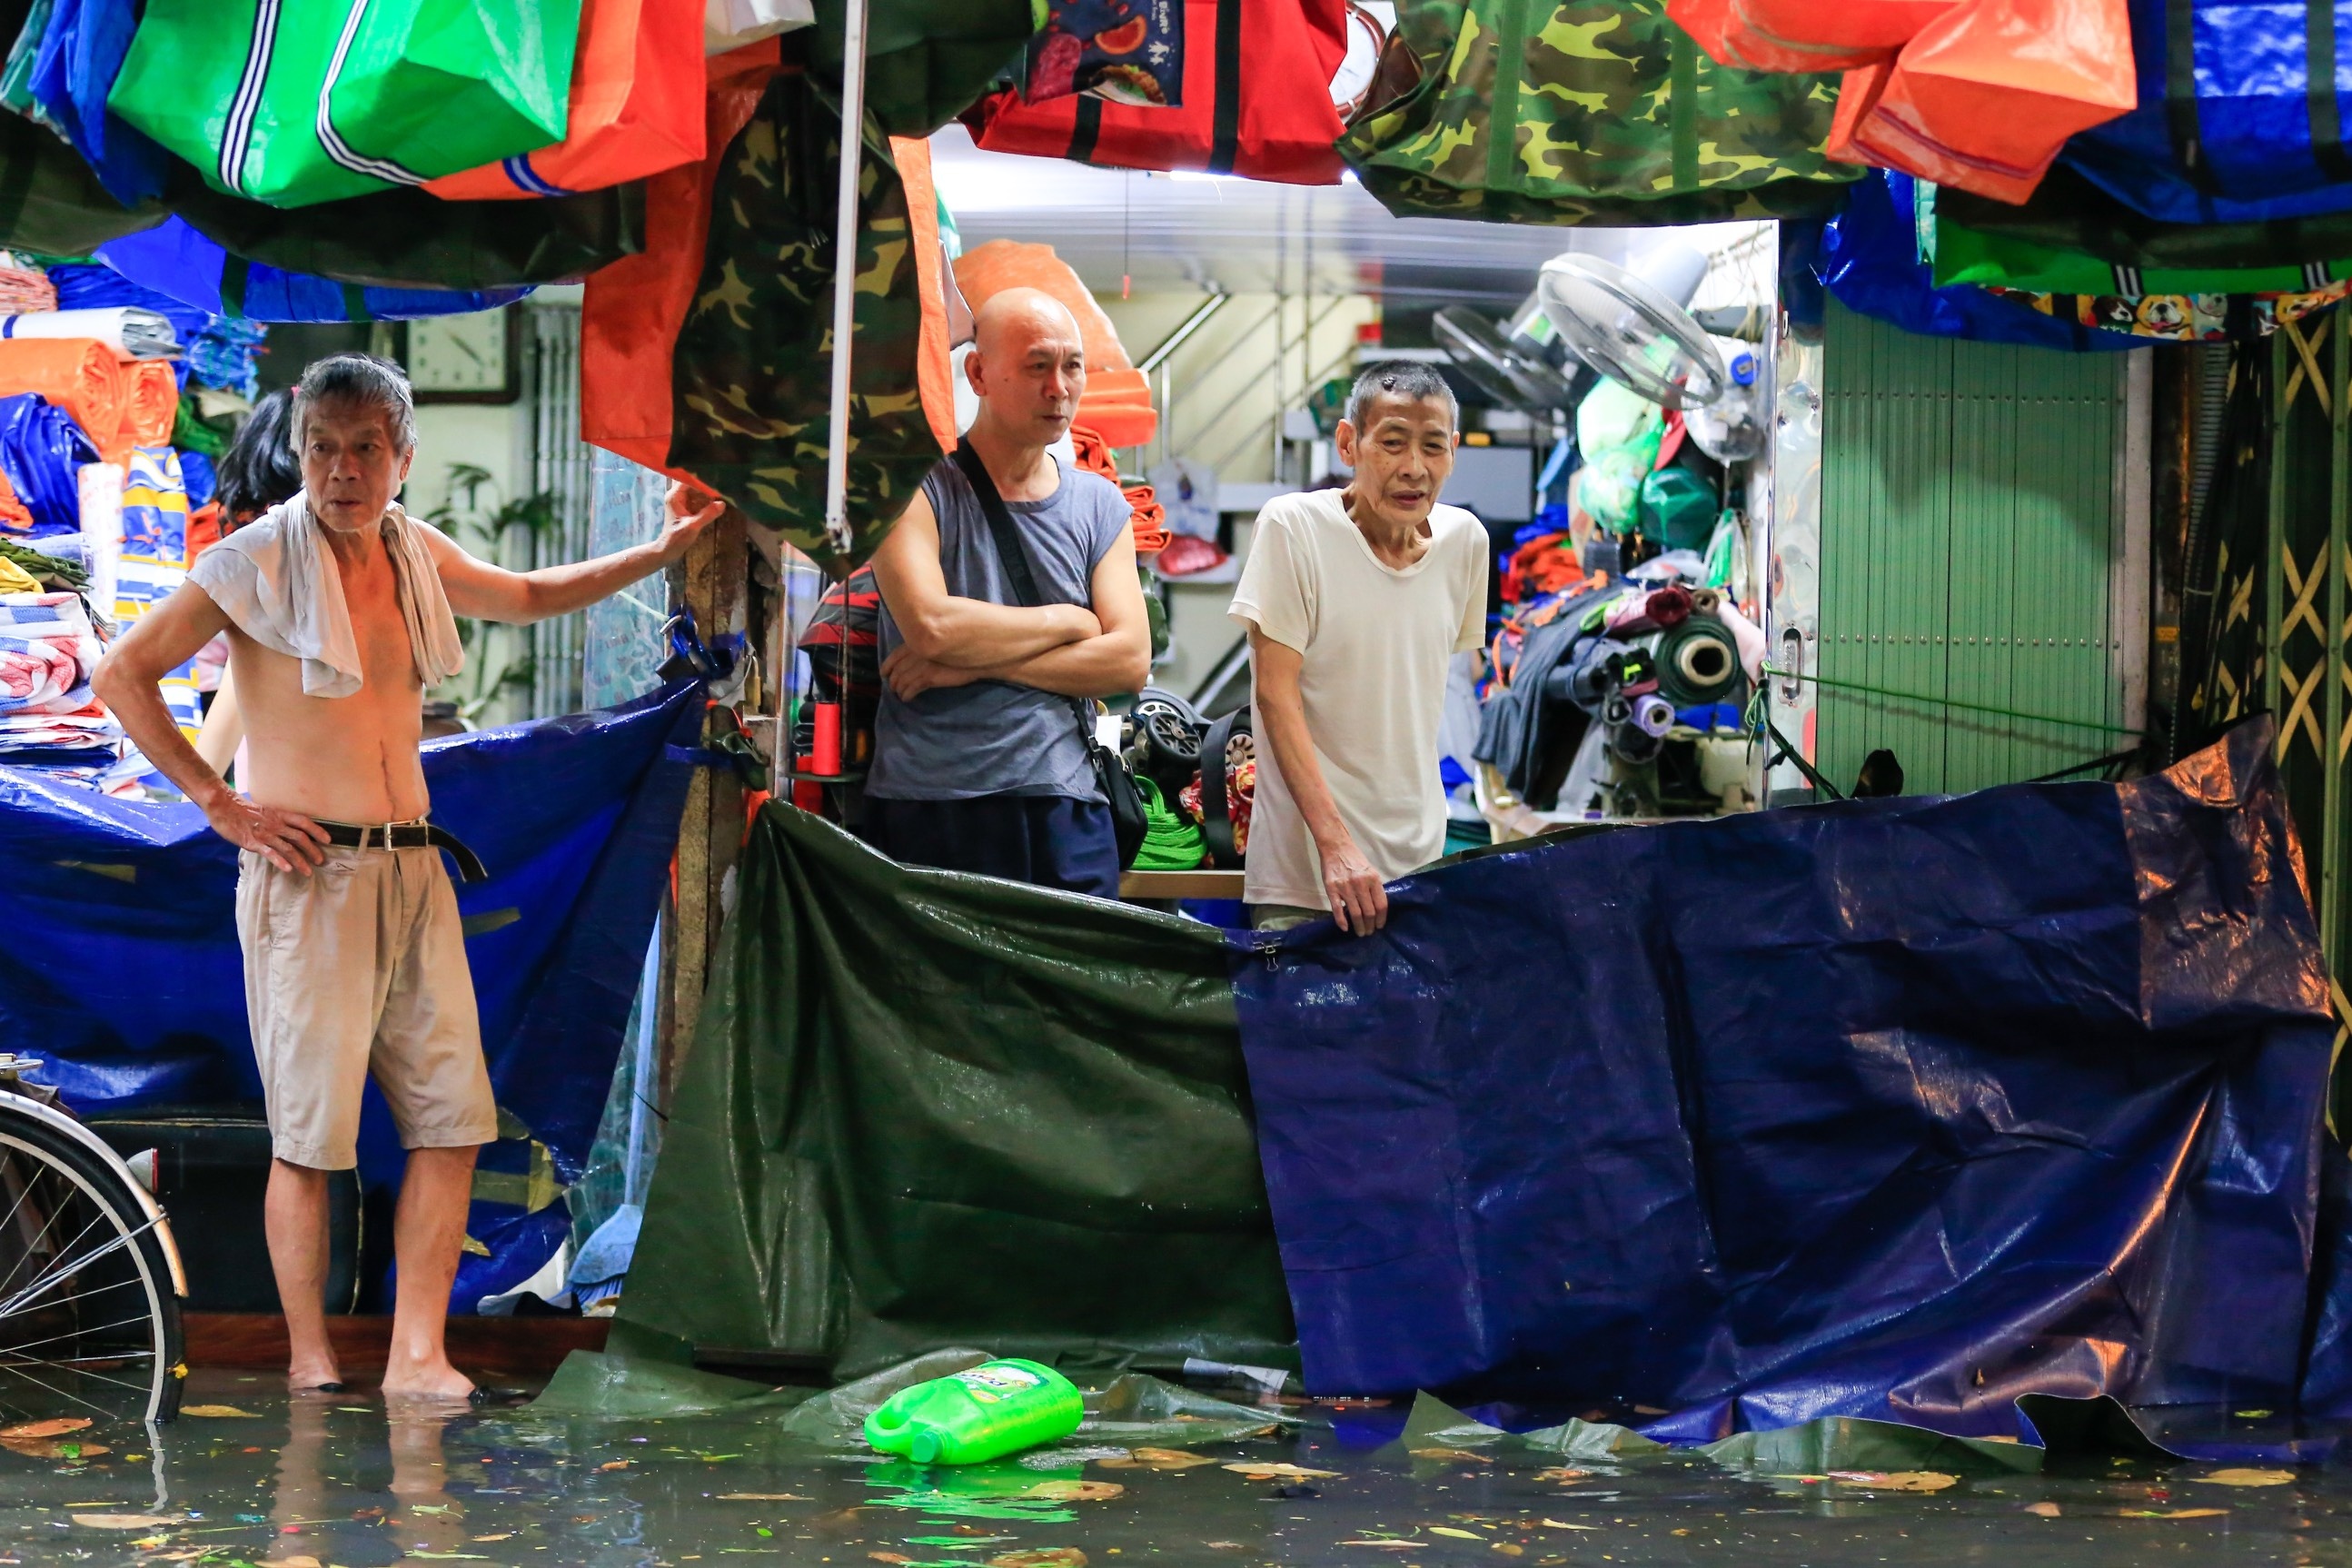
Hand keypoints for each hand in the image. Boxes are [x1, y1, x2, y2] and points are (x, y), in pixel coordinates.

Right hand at [206, 794, 329, 874]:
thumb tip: (287, 830)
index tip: (328, 840)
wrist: (222, 805)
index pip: (303, 821)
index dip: (317, 830)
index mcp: (279, 815)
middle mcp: (275, 824)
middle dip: (312, 850)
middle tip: (321, 861)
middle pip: (300, 837)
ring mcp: (264, 833)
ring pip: (287, 848)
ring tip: (308, 871)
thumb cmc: (242, 810)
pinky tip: (287, 869)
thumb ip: (276, 821)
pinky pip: (268, 852)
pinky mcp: (252, 842)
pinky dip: (279, 861)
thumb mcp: (264, 811)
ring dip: (300, 860)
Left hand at [656, 482, 725, 562]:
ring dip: (707, 490)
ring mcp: (682, 500)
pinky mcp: (687, 506)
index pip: (688, 479)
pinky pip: (698, 497)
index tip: (715, 477)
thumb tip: (722, 504)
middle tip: (721, 481)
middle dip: (705, 482)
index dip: (701, 478)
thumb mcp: (693, 526)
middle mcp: (677, 495)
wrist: (668, 549)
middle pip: (692, 482)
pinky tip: (716, 498)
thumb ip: (707, 514)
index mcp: (675, 496)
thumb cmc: (676, 538)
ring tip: (721, 488)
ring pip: (696, 489)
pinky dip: (706, 498)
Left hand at [882, 645, 981, 700]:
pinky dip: (907, 695)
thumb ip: (923, 648)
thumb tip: (912, 660)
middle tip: (893, 688)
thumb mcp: (937, 645)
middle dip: (892, 681)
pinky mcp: (929, 676)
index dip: (887, 666)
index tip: (884, 673)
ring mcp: (922, 664)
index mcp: (917, 642)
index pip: (895, 655)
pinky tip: (907, 698)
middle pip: (897, 670)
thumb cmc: (959, 651)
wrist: (975, 658)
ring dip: (899, 689)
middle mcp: (916, 652)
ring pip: (902, 680)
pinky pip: (912, 688)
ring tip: (900, 695)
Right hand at [1318, 833, 1388, 934]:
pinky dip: (1341, 921)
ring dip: (1359, 926)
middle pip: (1369, 912)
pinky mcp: (1332, 889)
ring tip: (1360, 932)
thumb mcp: (1370, 870)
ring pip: (1355, 913)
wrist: (1336, 847)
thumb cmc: (1355, 859)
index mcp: (1373, 879)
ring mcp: (1345, 887)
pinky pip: (1338, 909)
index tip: (1379, 926)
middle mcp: (1361, 884)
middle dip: (1370, 926)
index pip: (1381, 905)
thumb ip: (1374, 887)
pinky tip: (1345, 928)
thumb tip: (1378, 908)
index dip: (1381, 919)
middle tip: (1369, 932)